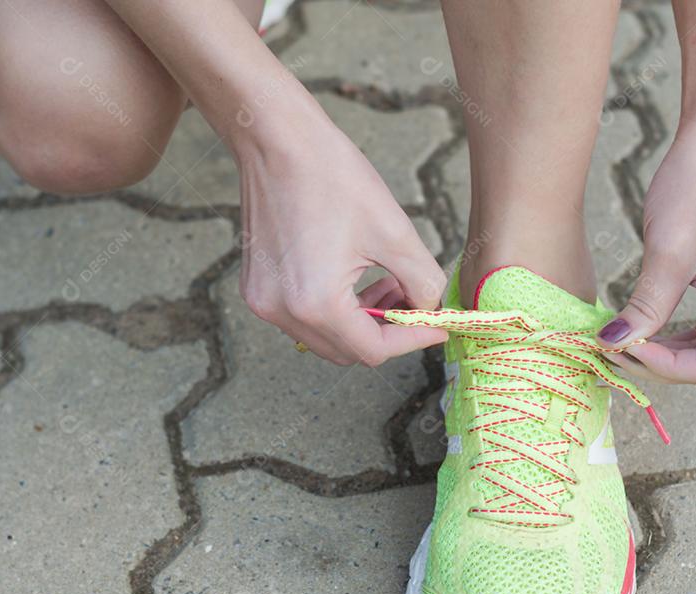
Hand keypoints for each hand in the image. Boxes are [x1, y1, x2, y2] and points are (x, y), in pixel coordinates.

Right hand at [237, 119, 447, 365]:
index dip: (413, 339)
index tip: (438, 326)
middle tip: (411, 299)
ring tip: (384, 284)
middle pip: (347, 351)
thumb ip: (422, 282)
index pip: (374, 350)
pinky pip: (302, 317)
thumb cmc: (333, 177)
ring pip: (325, 337)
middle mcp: (283, 312)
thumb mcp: (394, 233)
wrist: (277, 140)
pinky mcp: (256, 288)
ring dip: (360, 322)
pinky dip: (333, 309)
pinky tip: (351, 277)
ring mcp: (264, 302)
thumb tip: (431, 309)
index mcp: (316, 303)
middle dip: (386, 332)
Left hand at [597, 126, 695, 388]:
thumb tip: (613, 346)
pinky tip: (640, 323)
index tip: (621, 348)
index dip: (663, 368)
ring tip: (618, 339)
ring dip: (663, 349)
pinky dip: (673, 331)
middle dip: (658, 362)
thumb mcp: (666, 252)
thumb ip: (645, 307)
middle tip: (609, 348)